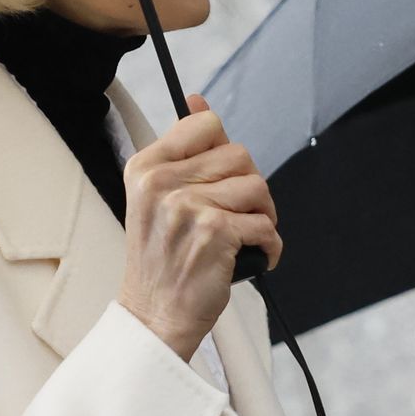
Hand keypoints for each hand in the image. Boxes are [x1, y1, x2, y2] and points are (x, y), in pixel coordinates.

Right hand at [116, 95, 281, 359]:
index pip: (204, 124)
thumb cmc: (160, 260)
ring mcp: (188, 208)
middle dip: (247, 186)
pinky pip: (266, 224)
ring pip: (257, 186)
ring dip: (262, 214)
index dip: (222, 149)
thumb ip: (181, 150)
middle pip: (238, 154)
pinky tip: (252, 256)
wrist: (153, 316)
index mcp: (145, 167)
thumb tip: (196, 99)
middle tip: (233, 214)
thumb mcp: (155, 197)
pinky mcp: (215, 233)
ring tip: (242, 236)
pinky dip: (269, 245)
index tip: (218, 176)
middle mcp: (162, 184)